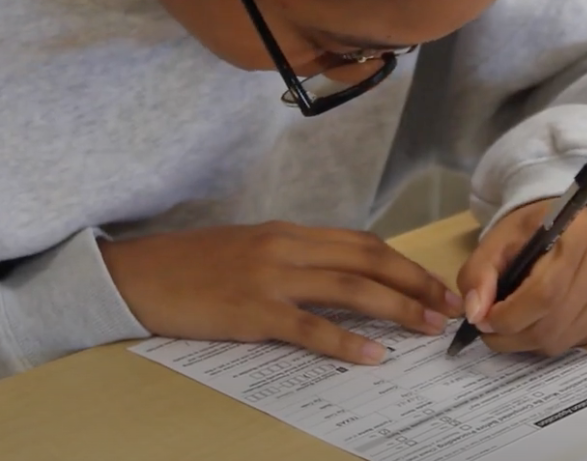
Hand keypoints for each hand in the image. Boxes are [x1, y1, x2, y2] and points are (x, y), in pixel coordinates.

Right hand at [100, 222, 463, 364]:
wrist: (136, 275)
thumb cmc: (193, 267)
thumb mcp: (252, 251)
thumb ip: (296, 259)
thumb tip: (344, 278)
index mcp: (289, 233)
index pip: (363, 243)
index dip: (405, 264)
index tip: (435, 284)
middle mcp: (287, 247)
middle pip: (368, 259)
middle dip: (416, 282)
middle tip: (449, 305)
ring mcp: (270, 277)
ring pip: (350, 288)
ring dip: (397, 307)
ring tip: (428, 326)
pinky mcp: (251, 310)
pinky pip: (309, 327)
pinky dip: (345, 341)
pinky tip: (372, 354)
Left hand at [456, 201, 586, 355]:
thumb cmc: (541, 230)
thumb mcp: (504, 236)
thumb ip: (480, 270)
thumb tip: (475, 314)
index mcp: (578, 238)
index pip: (543, 294)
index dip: (507, 315)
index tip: (481, 319)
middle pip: (551, 326)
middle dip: (511, 335)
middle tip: (490, 327)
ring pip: (561, 341)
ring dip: (527, 341)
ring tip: (514, 322)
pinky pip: (574, 344)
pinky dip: (548, 340)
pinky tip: (541, 319)